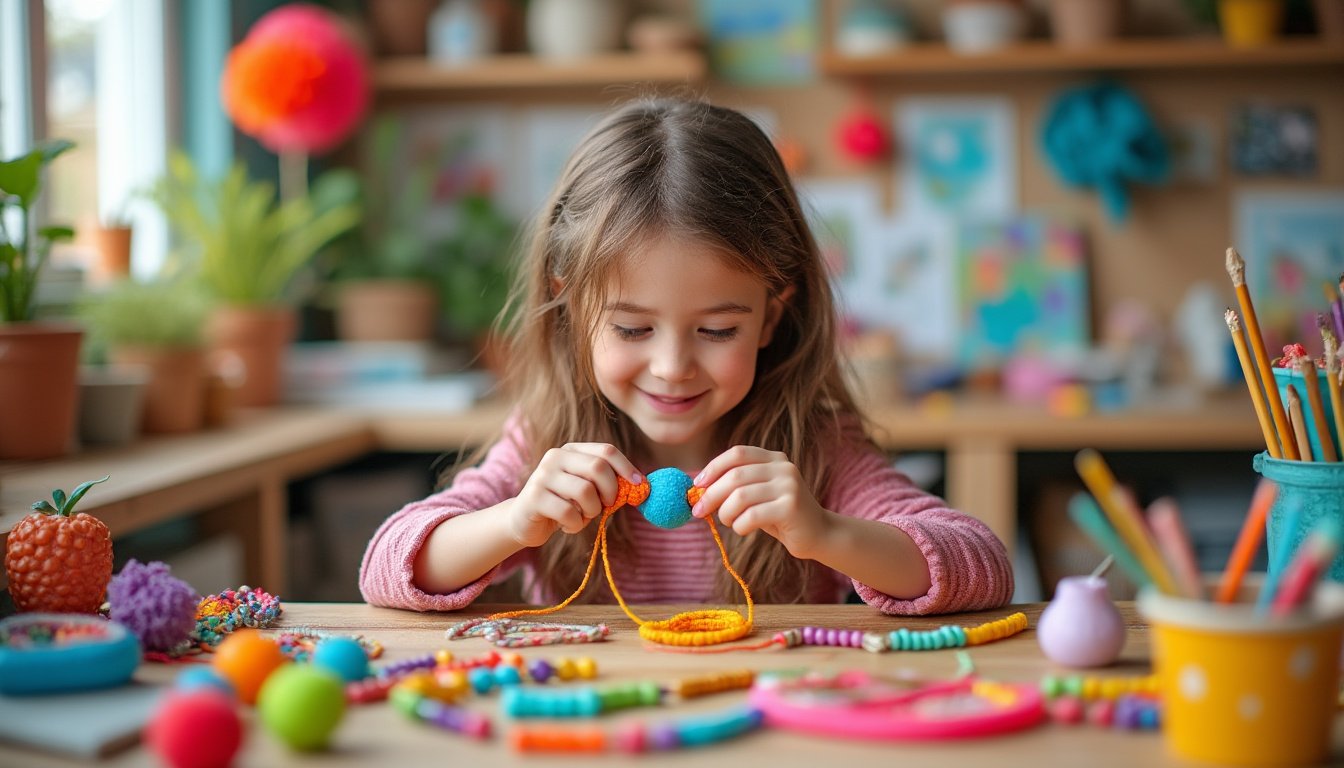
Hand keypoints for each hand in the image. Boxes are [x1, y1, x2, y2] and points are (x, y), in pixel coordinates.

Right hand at [508, 444, 642, 547]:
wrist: (524, 521)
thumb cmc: (563, 505)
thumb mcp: (587, 490)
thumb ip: (608, 484)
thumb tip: (641, 486)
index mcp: (572, 450)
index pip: (606, 450)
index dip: (627, 467)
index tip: (640, 485)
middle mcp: (555, 457)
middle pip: (598, 468)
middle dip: (611, 491)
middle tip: (609, 506)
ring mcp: (543, 476)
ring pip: (585, 492)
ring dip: (592, 511)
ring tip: (583, 516)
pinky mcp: (534, 497)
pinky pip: (569, 513)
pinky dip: (576, 525)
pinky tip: (567, 525)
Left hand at [692, 446, 831, 558]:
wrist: (818, 534)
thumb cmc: (780, 516)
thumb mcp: (758, 495)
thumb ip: (735, 487)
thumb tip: (698, 488)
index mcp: (774, 459)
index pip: (737, 453)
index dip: (714, 467)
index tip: (698, 484)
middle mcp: (783, 468)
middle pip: (735, 476)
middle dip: (711, 494)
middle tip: (699, 511)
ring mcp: (789, 486)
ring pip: (740, 497)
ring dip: (725, 513)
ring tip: (728, 522)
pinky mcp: (791, 507)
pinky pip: (751, 515)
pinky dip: (739, 525)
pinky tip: (743, 529)